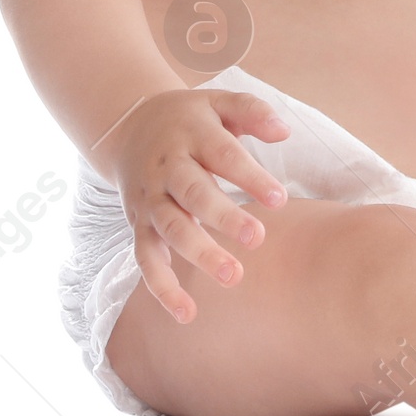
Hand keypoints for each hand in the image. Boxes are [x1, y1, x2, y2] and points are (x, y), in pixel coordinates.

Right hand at [107, 88, 291, 322]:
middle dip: (223, 217)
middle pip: (193, 193)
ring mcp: (150, 198)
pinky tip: (188, 313)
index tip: (280, 200)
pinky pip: (146, 259)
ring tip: (234, 276)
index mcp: (192, 134)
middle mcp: (167, 167)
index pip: (223, 155)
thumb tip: (284, 132)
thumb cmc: (191, 118)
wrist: (130, 126)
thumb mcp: (220, 102)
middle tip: (258, 238)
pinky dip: (162, 287)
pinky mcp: (139, 225)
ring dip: (199, 253)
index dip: (250, 177)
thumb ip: (253, 112)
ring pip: (170, 228)